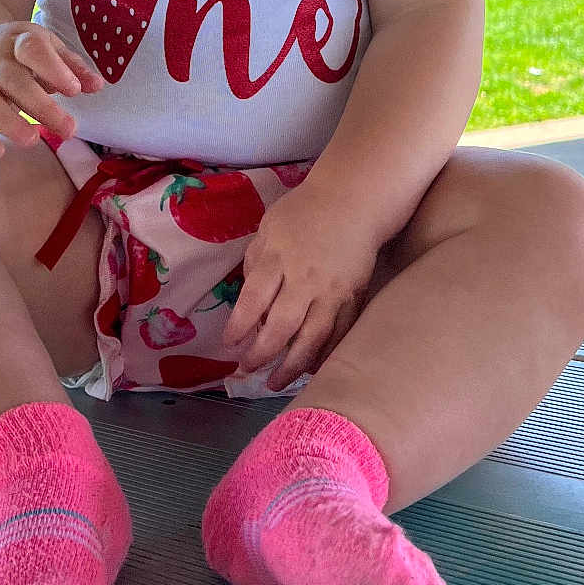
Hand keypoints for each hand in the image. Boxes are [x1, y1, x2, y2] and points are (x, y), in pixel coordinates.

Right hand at [0, 23, 103, 158]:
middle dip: (41, 105)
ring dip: (7, 121)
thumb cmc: (19, 55)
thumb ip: (72, 66)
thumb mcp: (47, 50)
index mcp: (18, 41)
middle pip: (12, 79)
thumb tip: (98, 85)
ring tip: (32, 140)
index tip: (74, 91)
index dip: (53, 68)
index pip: (32, 48)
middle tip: (69, 129)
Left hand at [221, 183, 380, 391]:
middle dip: (261, 354)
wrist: (354, 200)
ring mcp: (332, 291)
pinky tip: (310, 369)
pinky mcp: (354, 298)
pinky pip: (339, 334)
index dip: (239, 326)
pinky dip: (324, 355)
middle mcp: (305, 278)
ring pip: (312, 338)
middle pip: (281, 326)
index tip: (229, 344)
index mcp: (278, 257)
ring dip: (291, 366)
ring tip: (274, 383)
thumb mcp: (269, 226)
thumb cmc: (304, 212)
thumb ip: (256, 260)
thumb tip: (249, 300)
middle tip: (246, 369)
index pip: (254, 300)